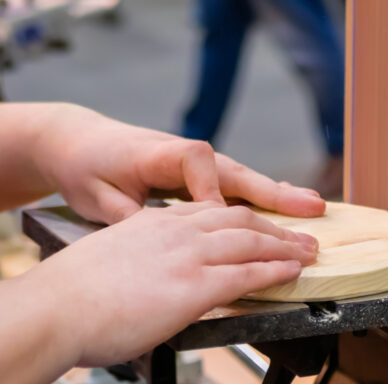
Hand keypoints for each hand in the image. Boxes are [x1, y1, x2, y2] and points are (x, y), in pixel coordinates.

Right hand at [30, 201, 317, 366]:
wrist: (53, 310)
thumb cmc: (65, 301)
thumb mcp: (104, 267)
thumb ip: (131, 270)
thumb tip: (138, 291)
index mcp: (148, 224)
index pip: (206, 212)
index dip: (238, 217)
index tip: (255, 224)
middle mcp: (172, 231)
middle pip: (236, 218)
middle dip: (272, 227)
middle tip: (297, 235)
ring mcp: (186, 256)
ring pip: (250, 241)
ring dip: (285, 246)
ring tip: (308, 251)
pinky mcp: (194, 286)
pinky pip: (248, 272)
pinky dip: (277, 270)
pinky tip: (294, 272)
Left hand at [33, 105, 326, 223]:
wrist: (74, 143)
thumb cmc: (86, 167)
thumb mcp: (96, 196)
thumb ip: (127, 216)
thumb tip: (150, 236)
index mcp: (160, 154)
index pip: (198, 165)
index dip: (211, 192)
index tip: (220, 218)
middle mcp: (185, 156)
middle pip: (236, 171)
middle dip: (273, 194)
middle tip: (309, 210)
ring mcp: (194, 167)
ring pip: (241, 181)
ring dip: (276, 197)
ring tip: (313, 208)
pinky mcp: (195, 179)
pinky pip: (233, 189)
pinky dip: (260, 199)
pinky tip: (286, 211)